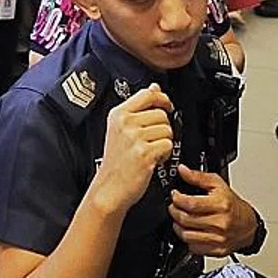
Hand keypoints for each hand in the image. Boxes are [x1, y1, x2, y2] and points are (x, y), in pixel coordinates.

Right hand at [89, 85, 174, 211]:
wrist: (109, 189)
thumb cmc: (116, 163)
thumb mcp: (120, 129)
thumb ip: (138, 107)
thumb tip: (154, 88)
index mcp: (118, 114)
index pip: (148, 94)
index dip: (162, 99)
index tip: (166, 106)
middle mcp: (125, 124)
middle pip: (161, 113)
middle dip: (163, 128)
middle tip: (153, 140)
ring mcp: (134, 138)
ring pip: (167, 129)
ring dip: (164, 142)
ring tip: (151, 151)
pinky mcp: (144, 153)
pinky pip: (168, 145)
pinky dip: (165, 154)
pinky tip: (153, 159)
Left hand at [168, 164, 258, 256]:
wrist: (248, 225)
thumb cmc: (232, 205)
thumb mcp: (218, 184)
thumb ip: (198, 177)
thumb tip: (182, 170)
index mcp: (221, 205)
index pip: (191, 204)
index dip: (177, 199)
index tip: (175, 196)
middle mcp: (220, 223)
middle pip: (186, 220)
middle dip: (174, 212)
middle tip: (174, 206)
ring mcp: (218, 238)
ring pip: (187, 236)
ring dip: (178, 227)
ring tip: (180, 219)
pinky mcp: (217, 250)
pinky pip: (193, 248)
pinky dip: (188, 240)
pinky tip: (190, 231)